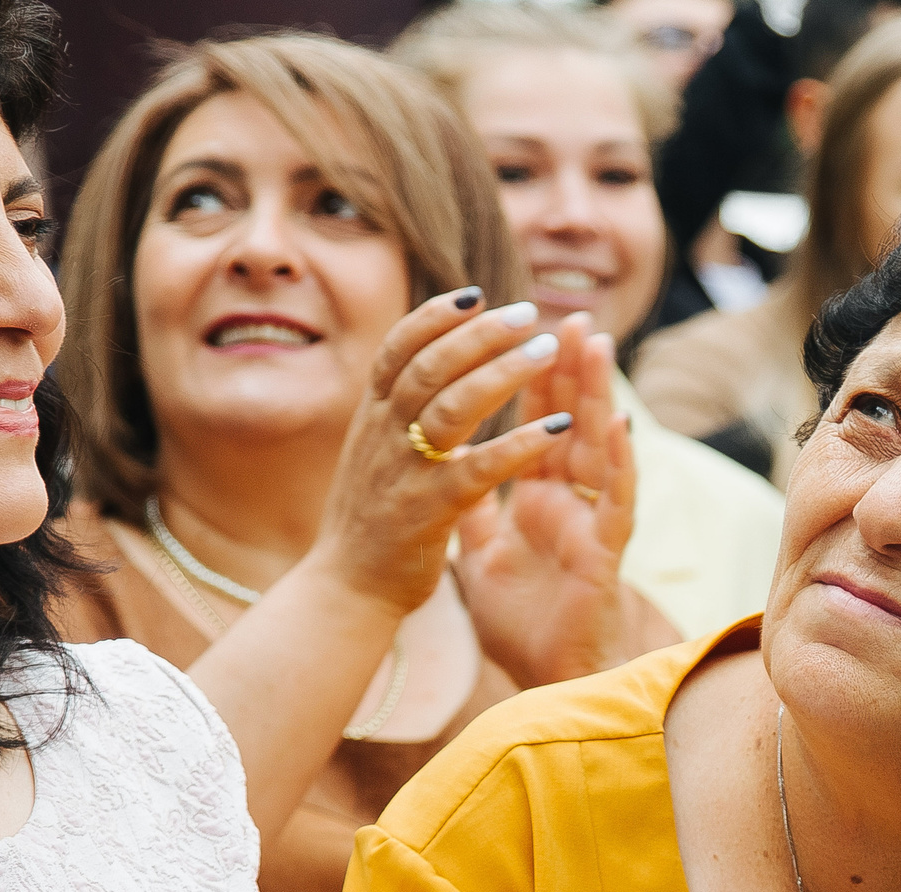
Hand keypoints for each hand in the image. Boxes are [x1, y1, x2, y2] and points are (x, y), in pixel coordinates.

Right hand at [312, 288, 586, 616]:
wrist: (346, 589)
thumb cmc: (369, 521)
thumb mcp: (372, 454)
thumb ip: (395, 412)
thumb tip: (419, 369)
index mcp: (371, 417)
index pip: (398, 349)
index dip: (435, 317)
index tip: (474, 293)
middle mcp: (383, 434)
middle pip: (432, 366)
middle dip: (481, 333)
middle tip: (527, 313)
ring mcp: (405, 470)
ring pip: (455, 405)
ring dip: (505, 371)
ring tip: (548, 351)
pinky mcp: (430, 510)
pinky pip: (479, 467)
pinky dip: (519, 443)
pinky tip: (555, 427)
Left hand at [458, 316, 666, 689]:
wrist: (544, 680)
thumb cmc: (522, 624)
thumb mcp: (480, 555)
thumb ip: (472, 508)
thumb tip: (450, 463)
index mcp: (539, 499)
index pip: (536, 425)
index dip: (534, 379)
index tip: (524, 329)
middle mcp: (569, 503)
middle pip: (570, 423)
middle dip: (570, 369)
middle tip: (570, 316)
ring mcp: (589, 524)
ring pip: (597, 449)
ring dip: (598, 397)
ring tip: (596, 346)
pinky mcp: (603, 554)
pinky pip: (612, 502)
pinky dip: (616, 463)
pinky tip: (616, 424)